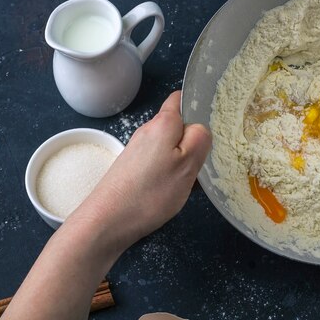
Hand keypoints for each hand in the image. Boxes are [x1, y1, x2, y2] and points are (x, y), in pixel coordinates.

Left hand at [1, 91, 210, 319]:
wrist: (107, 221)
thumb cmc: (150, 192)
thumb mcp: (187, 164)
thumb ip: (200, 138)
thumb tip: (200, 127)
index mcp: (163, 123)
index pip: (181, 98)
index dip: (197, 105)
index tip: (213, 123)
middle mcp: (148, 131)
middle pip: (178, 125)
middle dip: (194, 140)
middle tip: (205, 161)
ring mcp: (138, 150)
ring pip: (171, 146)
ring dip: (184, 159)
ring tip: (192, 182)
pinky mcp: (133, 168)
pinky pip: (160, 162)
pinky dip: (171, 172)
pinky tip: (175, 191)